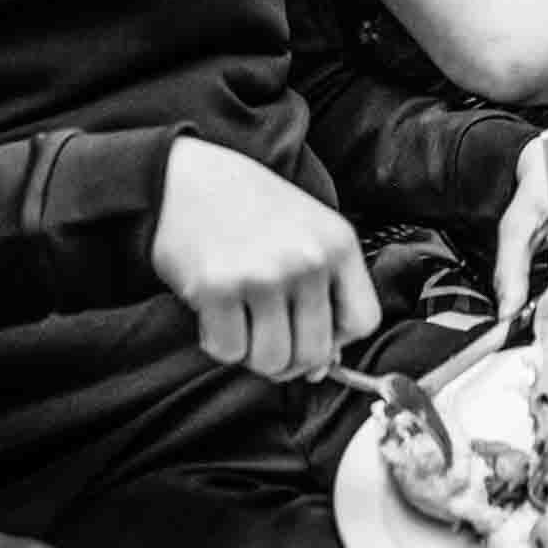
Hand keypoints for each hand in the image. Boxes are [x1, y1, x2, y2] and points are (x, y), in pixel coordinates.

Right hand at [151, 137, 381, 380]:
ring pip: (272, 361)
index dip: (338, 340)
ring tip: (241, 319)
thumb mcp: (306, 231)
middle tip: (266, 333)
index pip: (363, 321)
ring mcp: (264, 275)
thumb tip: (322, 369)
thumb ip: (324, 290)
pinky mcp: (218, 289)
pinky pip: (229, 352)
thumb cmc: (249, 208)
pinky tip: (214, 312)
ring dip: (252, 352)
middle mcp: (308, 260)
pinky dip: (219, 342)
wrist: (184, 179)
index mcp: (338, 243)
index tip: (311, 331)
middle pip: (315, 353)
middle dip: (290, 358)